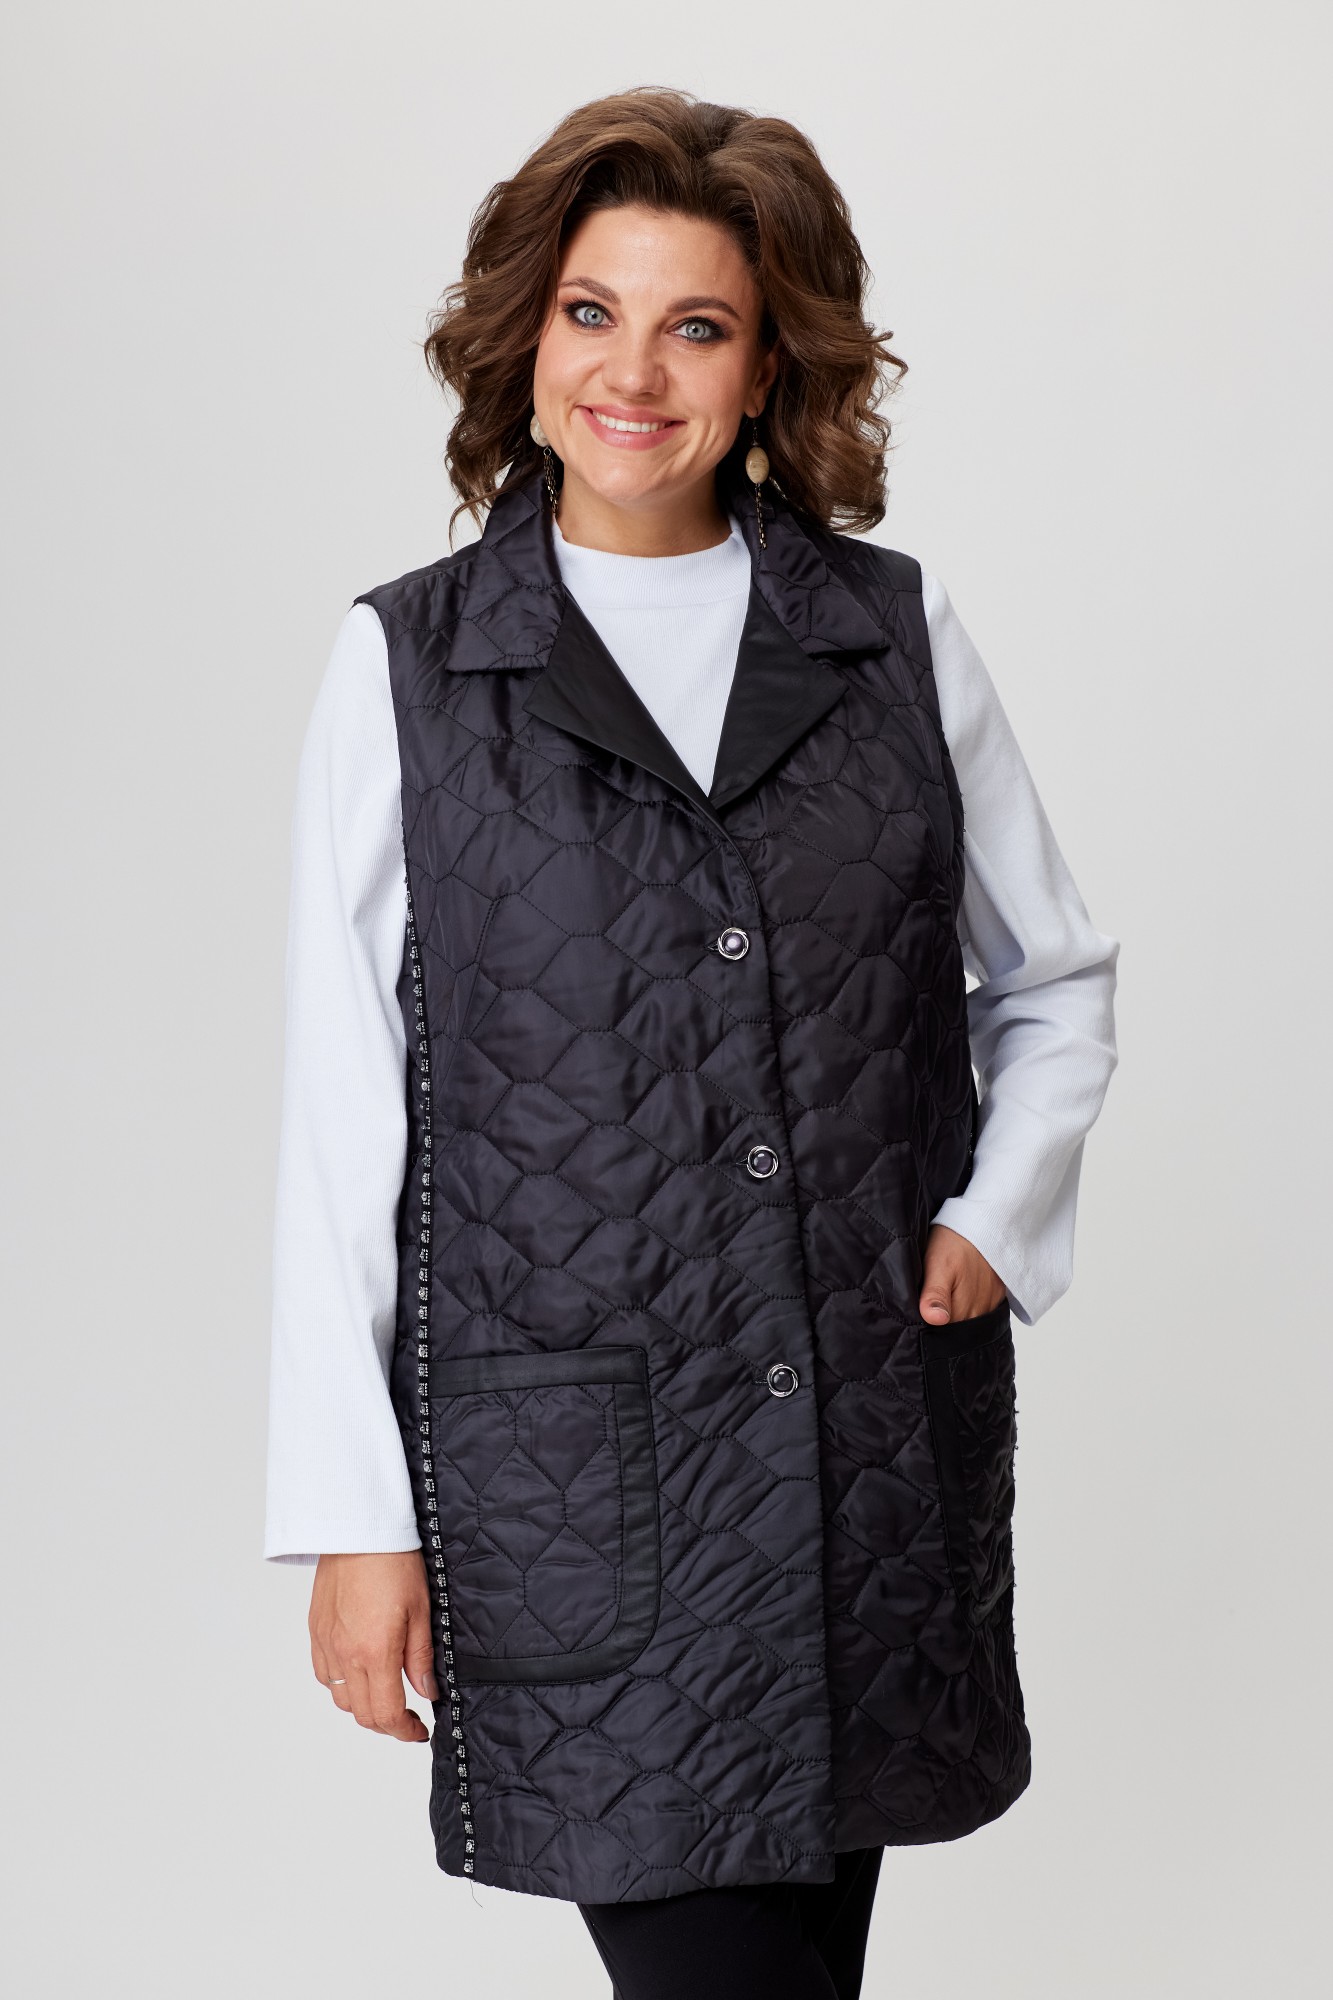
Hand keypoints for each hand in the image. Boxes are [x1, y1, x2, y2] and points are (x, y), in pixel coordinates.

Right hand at [308, 1551, 436, 1743]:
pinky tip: (359, 1669)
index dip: (404, 1732)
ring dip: (363, 1703)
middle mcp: (345, 1654)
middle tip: (407, 1716)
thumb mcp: (422, 1611)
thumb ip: (421, 1658)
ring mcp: (326, 1643)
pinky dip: (341, 1683)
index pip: (385, 1714)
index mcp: (375, 1652)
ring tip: (385, 1691)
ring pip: (340, 1697)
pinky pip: (324, 1673)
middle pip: (360, 1714)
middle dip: (386, 1723)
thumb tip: (427, 1691)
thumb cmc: (394, 1562)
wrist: (358, 1527)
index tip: (419, 1731)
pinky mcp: (316, 1630)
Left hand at [918, 1224, 1007, 1325]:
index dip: (926, 1325)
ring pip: (967, 1321)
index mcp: (961, 1309)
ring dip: (955, 1312)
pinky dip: (968, 1305)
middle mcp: (979, 1313)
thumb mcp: (938, 1264)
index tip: (916, 1311)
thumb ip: (936, 1295)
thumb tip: (936, 1320)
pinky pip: (980, 1311)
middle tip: (928, 1298)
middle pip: (955, 1328)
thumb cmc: (954, 1241)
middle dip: (940, 1320)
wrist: (983, 1222)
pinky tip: (959, 1291)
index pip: (941, 1333)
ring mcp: (990, 1305)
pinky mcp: (997, 1296)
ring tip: (944, 1292)